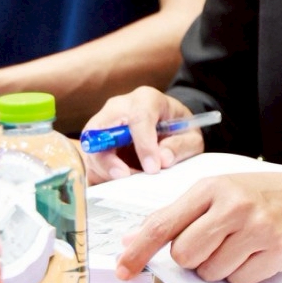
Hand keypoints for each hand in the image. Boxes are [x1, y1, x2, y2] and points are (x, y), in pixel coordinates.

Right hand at [81, 86, 204, 180]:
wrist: (170, 124)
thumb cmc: (180, 128)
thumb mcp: (191, 137)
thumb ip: (180, 146)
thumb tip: (162, 159)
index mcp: (146, 99)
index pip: (139, 117)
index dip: (144, 144)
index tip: (152, 167)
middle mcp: (119, 108)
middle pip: (99, 130)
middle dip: (107, 158)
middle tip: (123, 177)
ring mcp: (103, 124)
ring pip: (91, 149)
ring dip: (106, 170)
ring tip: (128, 183)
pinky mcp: (97, 143)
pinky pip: (90, 162)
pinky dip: (101, 176)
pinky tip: (119, 183)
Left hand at [114, 167, 281, 282]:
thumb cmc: (253, 195)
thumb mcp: (214, 192)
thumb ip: (173, 216)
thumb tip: (130, 240)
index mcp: (212, 188)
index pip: (164, 224)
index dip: (139, 251)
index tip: (123, 269)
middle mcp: (235, 207)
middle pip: (185, 255)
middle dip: (192, 256)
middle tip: (211, 241)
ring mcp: (259, 230)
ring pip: (210, 272)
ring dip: (217, 266)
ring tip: (236, 246)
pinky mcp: (277, 252)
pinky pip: (238, 281)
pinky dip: (241, 273)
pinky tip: (253, 254)